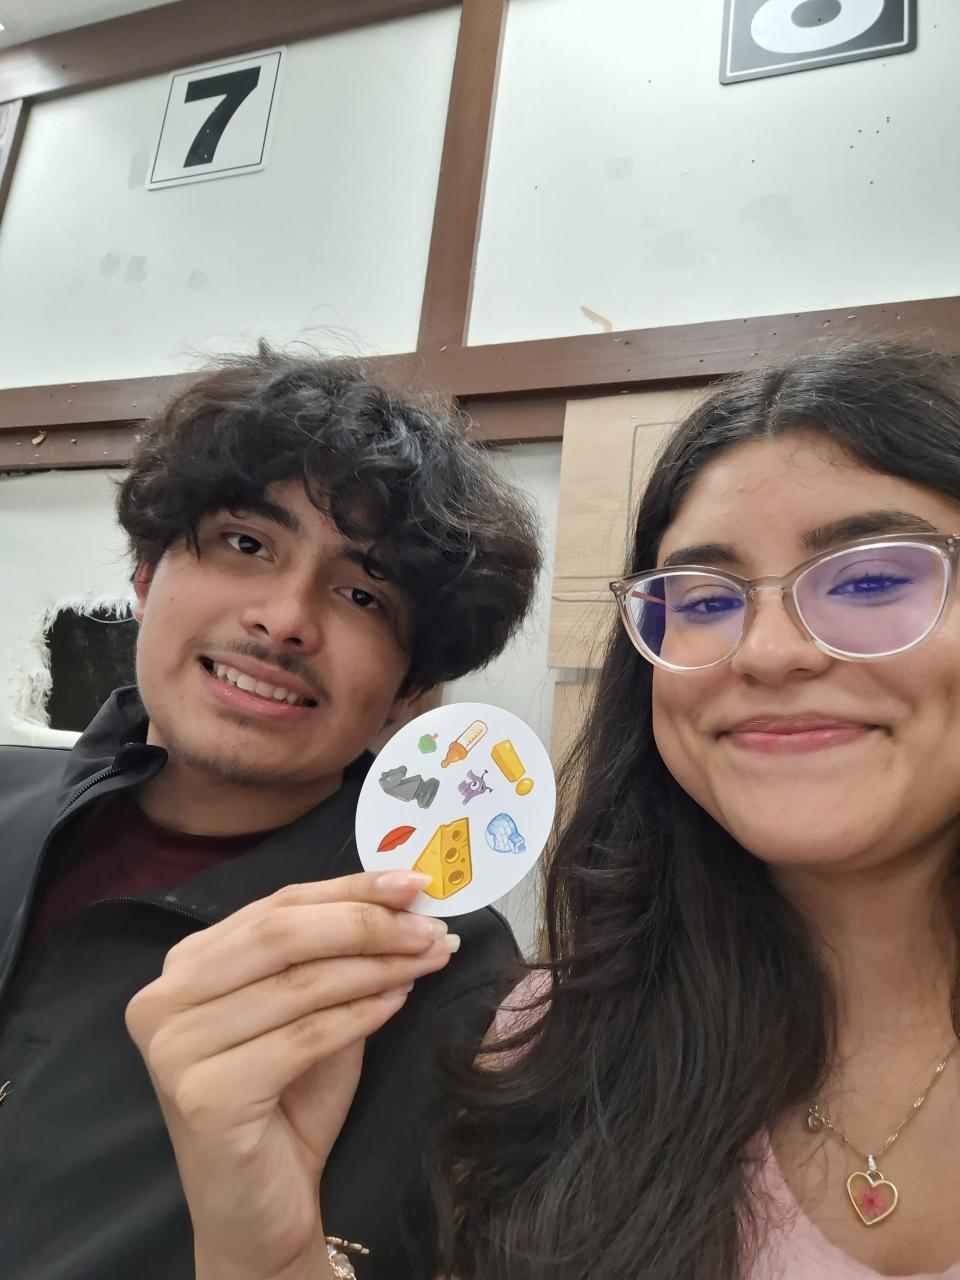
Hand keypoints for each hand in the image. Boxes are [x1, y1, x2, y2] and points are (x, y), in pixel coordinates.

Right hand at [126, 870, 455, 1279]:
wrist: (258, 1210)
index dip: (349, 889)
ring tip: (428, 958)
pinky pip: (302, 1038)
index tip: (413, 882)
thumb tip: (404, 904)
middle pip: (281, 935)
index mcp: (186, 965)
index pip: (277, 907)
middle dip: (366, 924)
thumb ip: (337, 959)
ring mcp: (175, 1048)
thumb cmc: (287, 1104)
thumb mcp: (313, 1013)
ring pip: (298, 984)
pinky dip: (358, 1015)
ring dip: (375, 967)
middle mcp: (164, 998)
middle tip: (430, 926)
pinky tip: (397, 1002)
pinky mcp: (204, 1095)